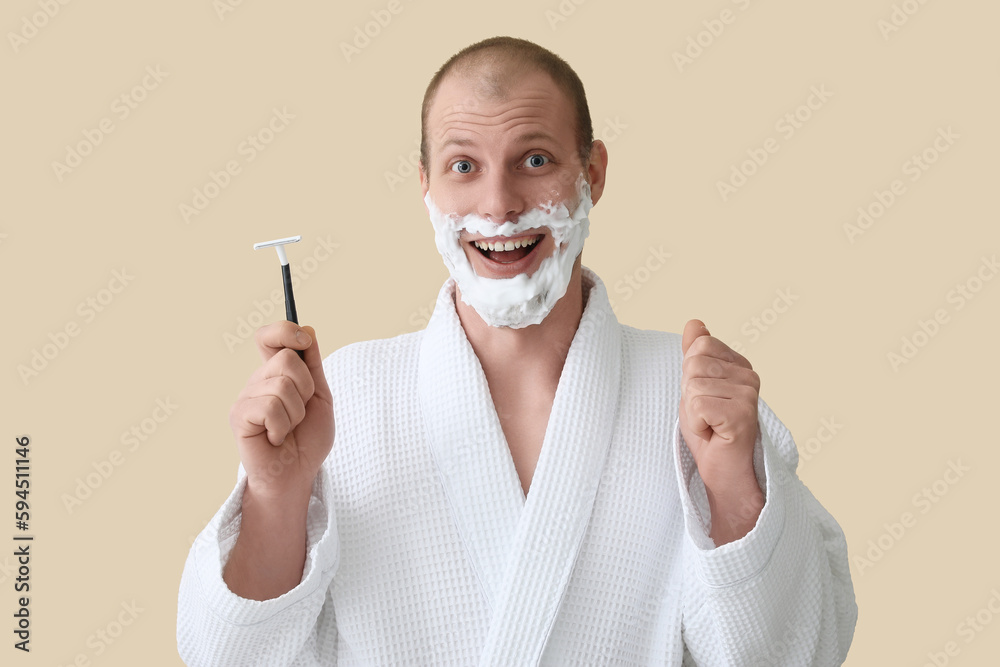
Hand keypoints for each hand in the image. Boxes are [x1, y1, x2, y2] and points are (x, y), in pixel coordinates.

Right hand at [228, 322, 334, 502]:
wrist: (297, 474)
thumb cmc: (307, 439)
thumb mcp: (319, 397)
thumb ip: (313, 366)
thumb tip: (308, 330)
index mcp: (275, 373)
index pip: (270, 335)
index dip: (286, 330)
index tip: (304, 341)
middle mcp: (257, 381)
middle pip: (287, 359)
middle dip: (306, 388)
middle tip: (300, 412)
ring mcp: (245, 398)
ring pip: (282, 386)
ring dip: (296, 413)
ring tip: (288, 429)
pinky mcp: (239, 416)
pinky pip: (270, 407)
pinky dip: (282, 426)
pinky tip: (275, 437)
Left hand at [679, 319, 762, 542]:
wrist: (723, 473)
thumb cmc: (710, 433)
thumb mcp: (696, 387)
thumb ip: (695, 354)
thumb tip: (694, 322)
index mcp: (740, 365)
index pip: (699, 347)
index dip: (690, 377)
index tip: (704, 400)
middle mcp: (750, 376)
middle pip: (694, 365)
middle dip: (689, 394)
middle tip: (705, 417)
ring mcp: (749, 395)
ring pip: (693, 385)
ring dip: (692, 412)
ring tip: (710, 426)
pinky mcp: (742, 414)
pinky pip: (698, 405)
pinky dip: (696, 424)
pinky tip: (713, 434)